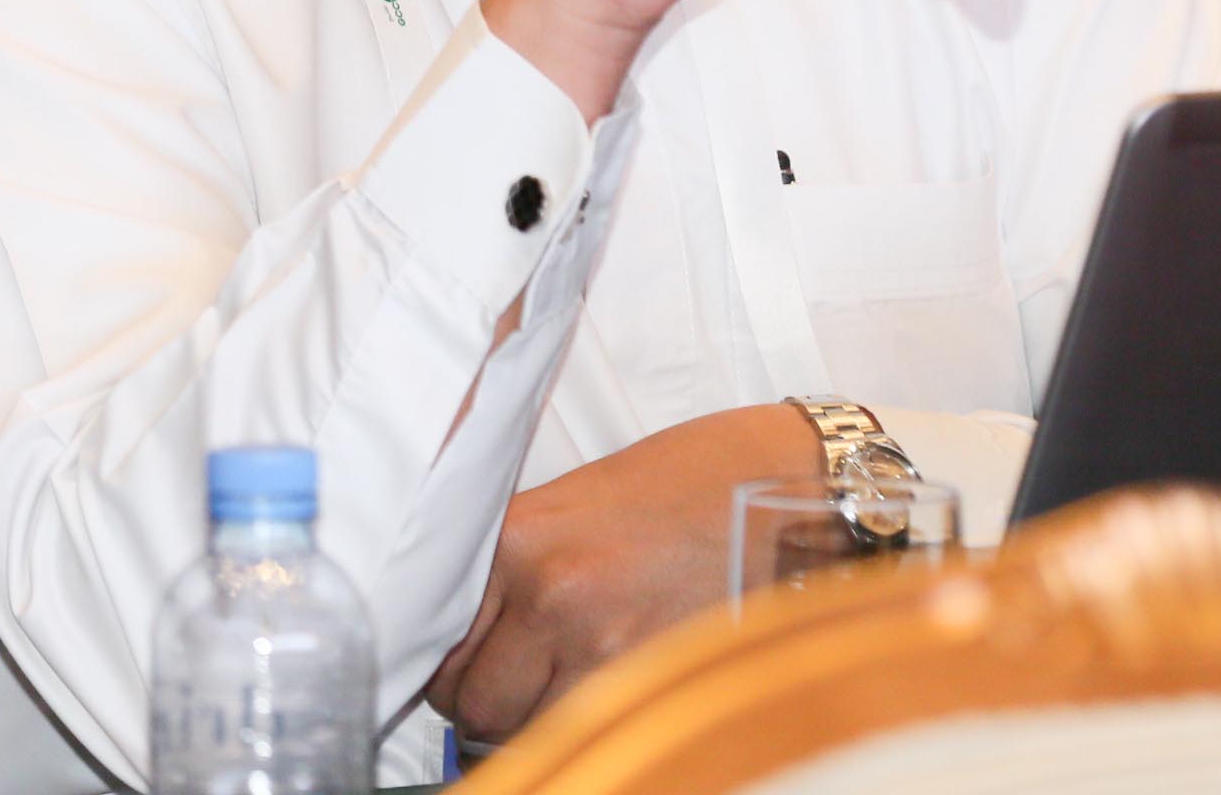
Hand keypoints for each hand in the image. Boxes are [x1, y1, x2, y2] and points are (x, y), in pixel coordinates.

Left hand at [424, 403, 818, 742]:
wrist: (783, 485)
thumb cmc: (685, 485)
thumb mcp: (574, 505)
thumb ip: (512, 568)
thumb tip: (461, 635)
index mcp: (519, 539)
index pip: (437, 638)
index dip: (447, 664)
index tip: (463, 668)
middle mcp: (551, 592)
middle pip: (471, 700)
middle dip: (486, 703)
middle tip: (517, 684)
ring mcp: (603, 644)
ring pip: (520, 732)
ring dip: (530, 723)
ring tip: (566, 686)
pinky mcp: (654, 680)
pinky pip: (582, 735)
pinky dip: (583, 731)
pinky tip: (603, 699)